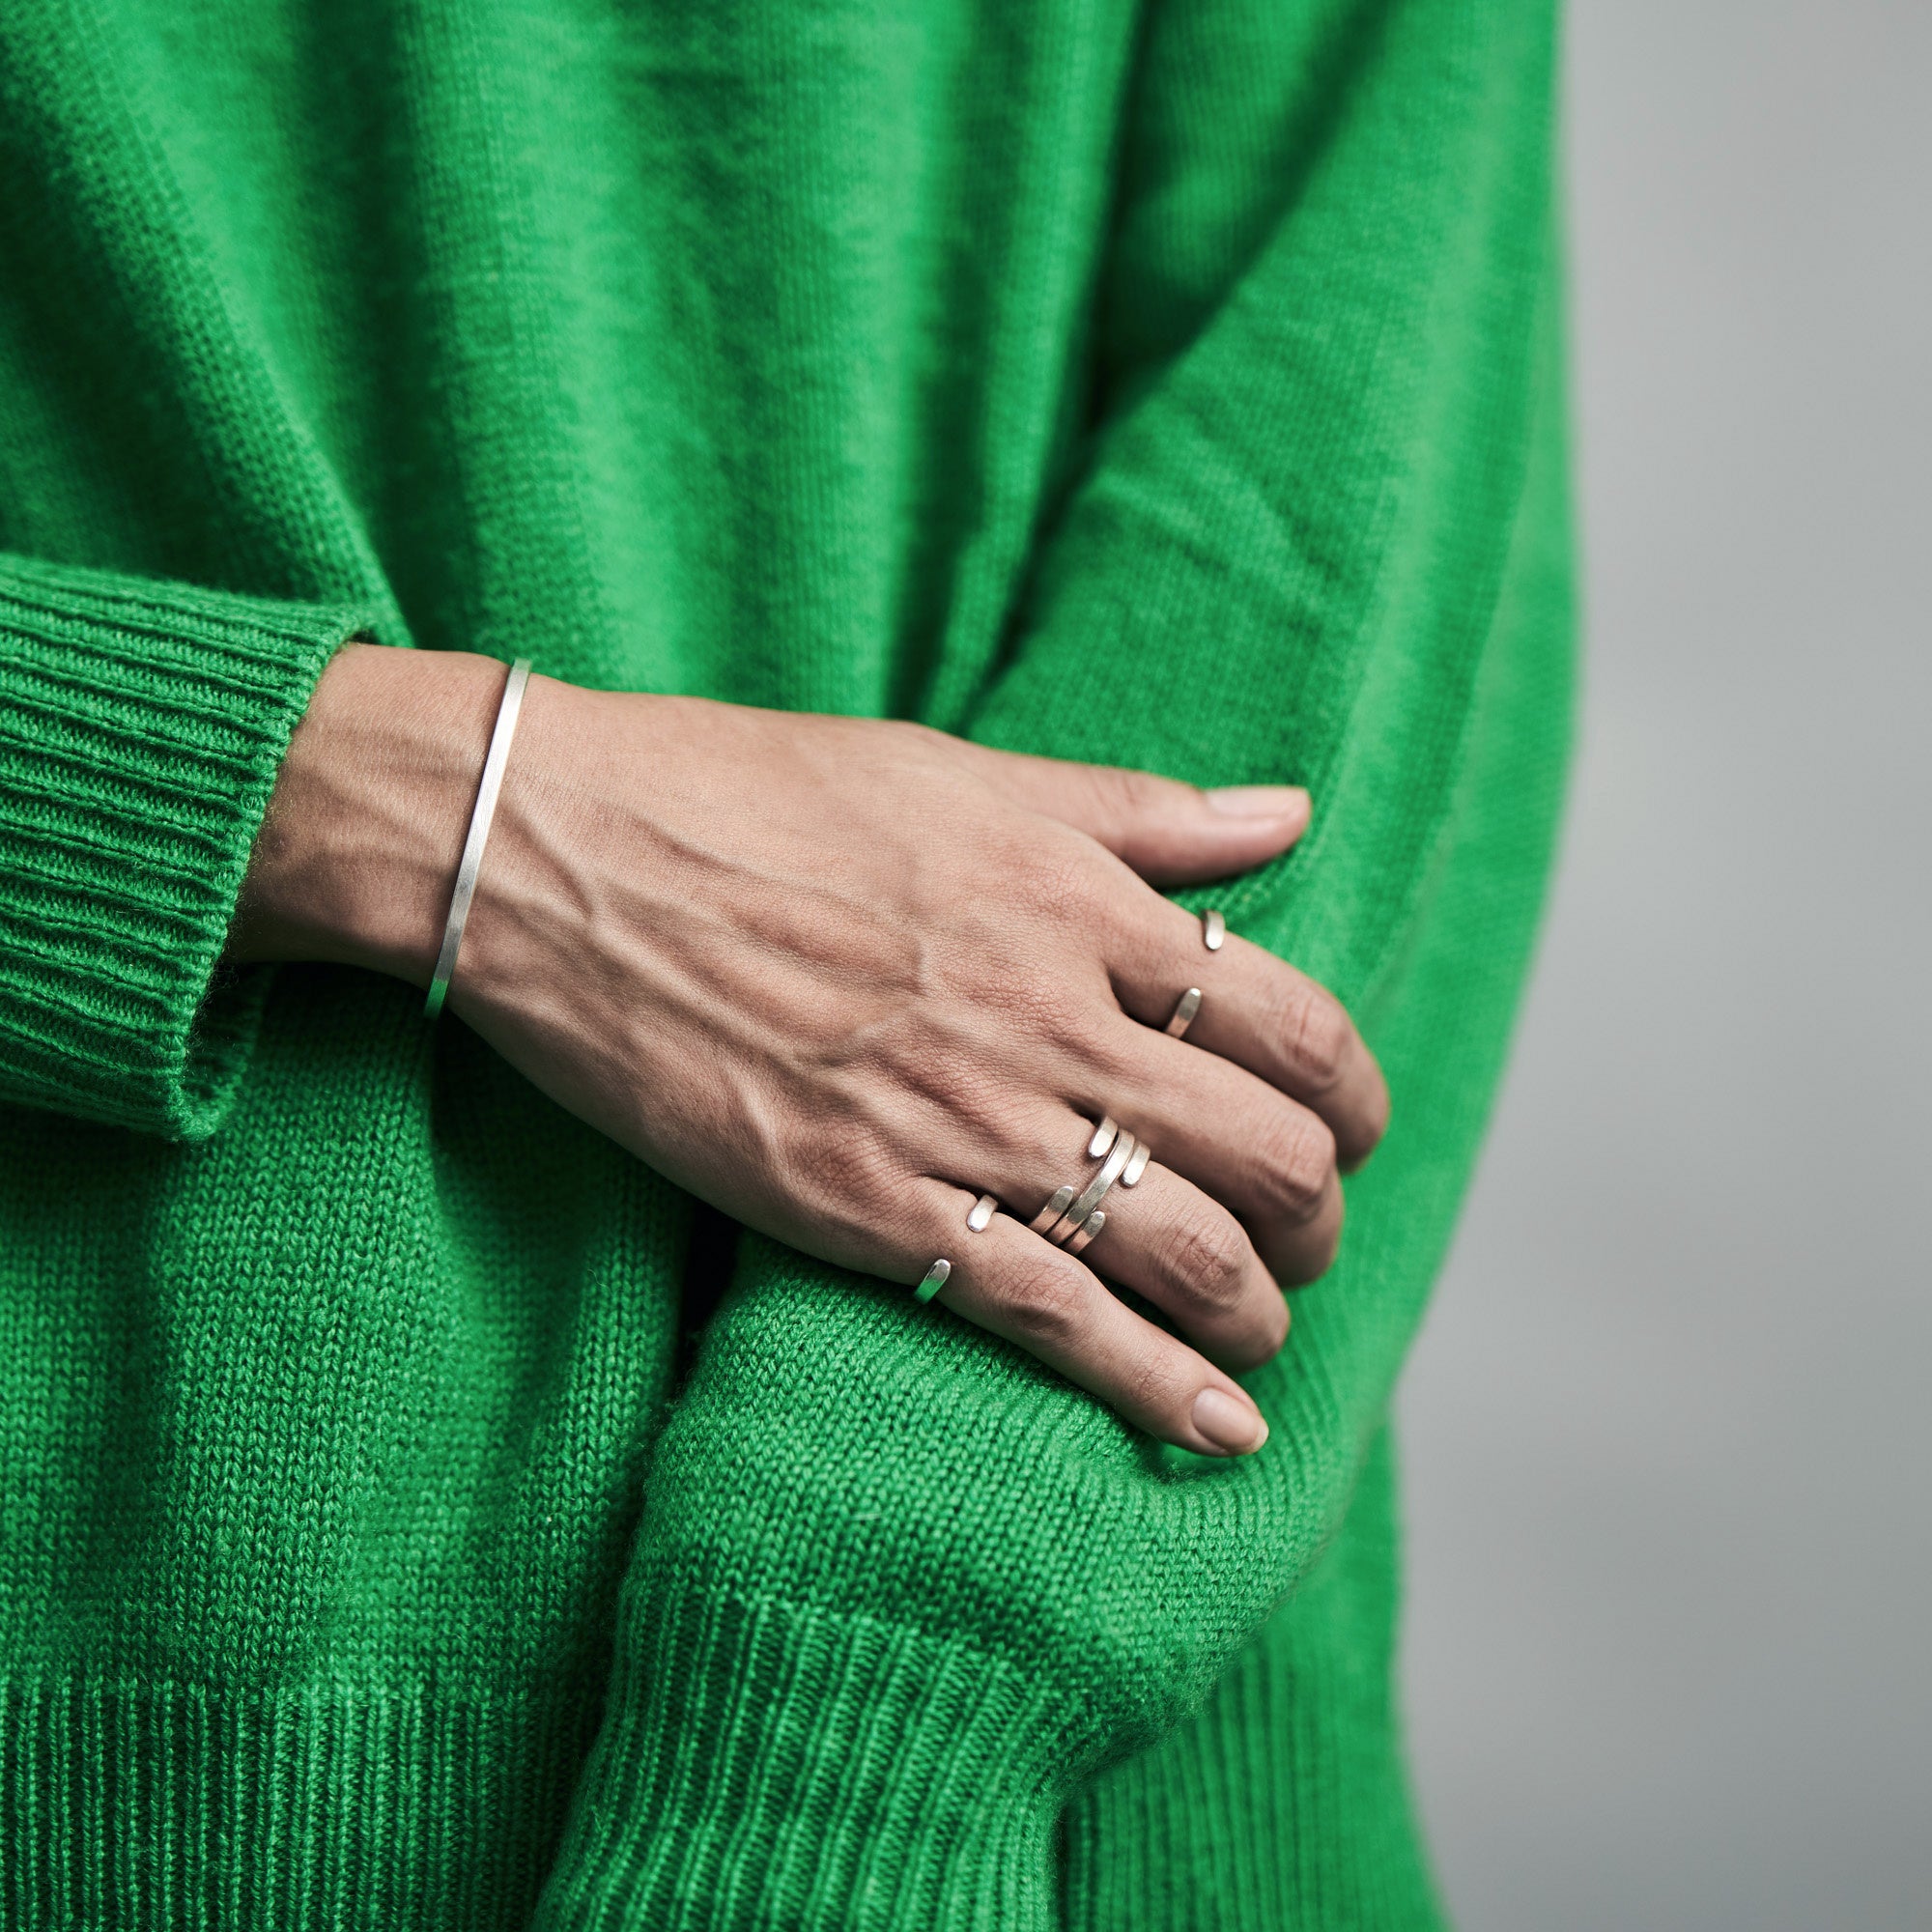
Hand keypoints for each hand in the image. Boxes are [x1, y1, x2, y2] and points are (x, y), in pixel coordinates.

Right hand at [233, 646, 1388, 1455]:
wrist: (565, 857)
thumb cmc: (751, 792)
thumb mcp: (960, 771)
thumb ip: (1138, 810)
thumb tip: (1287, 814)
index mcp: (1079, 902)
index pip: (1295, 1022)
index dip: (1351, 1094)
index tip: (1347, 1126)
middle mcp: (1048, 1018)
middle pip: (1270, 1151)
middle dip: (1322, 1215)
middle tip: (1308, 1235)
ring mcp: (963, 1122)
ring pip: (1189, 1251)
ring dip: (1260, 1309)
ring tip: (1261, 1328)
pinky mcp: (872, 1210)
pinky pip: (1056, 1320)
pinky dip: (1160, 1390)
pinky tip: (1220, 1433)